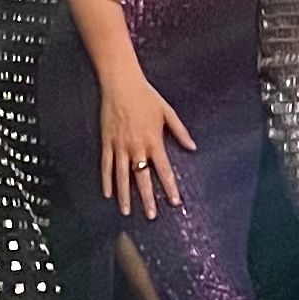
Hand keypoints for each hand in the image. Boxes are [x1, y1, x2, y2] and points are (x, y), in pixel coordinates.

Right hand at [101, 69, 193, 214]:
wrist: (121, 84)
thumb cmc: (146, 96)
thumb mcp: (168, 112)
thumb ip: (180, 132)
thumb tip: (192, 147)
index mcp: (153, 141)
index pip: (164, 170)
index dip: (169, 187)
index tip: (174, 202)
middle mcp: (137, 147)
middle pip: (142, 178)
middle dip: (147, 198)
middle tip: (151, 215)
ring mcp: (120, 146)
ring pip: (122, 176)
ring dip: (125, 195)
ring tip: (127, 211)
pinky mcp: (107, 142)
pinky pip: (106, 165)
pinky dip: (106, 181)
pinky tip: (108, 194)